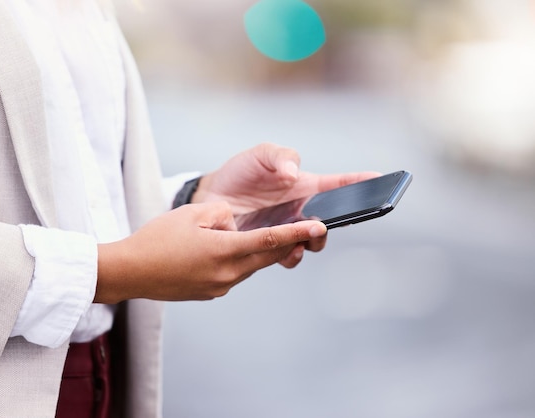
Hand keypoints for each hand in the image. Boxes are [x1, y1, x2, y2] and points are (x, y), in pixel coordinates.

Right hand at [94, 201, 326, 302]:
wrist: (130, 273)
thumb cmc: (155, 240)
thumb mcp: (190, 213)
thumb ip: (221, 213)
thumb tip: (233, 222)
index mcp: (224, 250)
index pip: (270, 240)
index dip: (297, 233)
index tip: (319, 227)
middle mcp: (227, 273)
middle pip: (266, 257)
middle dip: (287, 243)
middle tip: (306, 231)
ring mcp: (219, 286)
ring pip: (251, 266)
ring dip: (260, 252)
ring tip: (262, 236)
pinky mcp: (211, 293)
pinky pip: (235, 274)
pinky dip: (240, 261)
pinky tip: (226, 250)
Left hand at [191, 143, 379, 262]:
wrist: (210, 197)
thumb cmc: (240, 172)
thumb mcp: (261, 154)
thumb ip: (282, 157)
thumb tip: (295, 175)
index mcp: (306, 185)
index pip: (340, 184)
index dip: (362, 182)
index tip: (383, 179)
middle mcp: (302, 210)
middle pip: (333, 220)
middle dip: (340, 222)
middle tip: (333, 220)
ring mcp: (287, 229)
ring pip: (313, 242)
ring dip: (314, 242)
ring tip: (306, 238)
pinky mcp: (270, 244)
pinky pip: (287, 256)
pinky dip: (290, 256)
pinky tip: (285, 251)